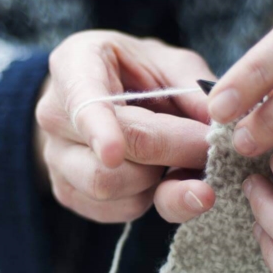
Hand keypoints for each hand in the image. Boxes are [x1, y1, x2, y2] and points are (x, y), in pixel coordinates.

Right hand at [34, 30, 217, 222]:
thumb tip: (217, 128)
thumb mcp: (170, 63)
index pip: (83, 100)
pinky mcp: (68, 191)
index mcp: (75, 64)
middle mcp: (54, 113)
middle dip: (171, 154)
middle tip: (210, 150)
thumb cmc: (141, 72)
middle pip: (110, 154)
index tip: (114, 154)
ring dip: (159, 182)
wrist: (109, 95)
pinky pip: (114, 210)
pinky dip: (150, 200)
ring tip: (181, 161)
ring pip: (109, 187)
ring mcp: (56, 156)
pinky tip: (161, 178)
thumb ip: (193, 88)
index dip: (99, 128)